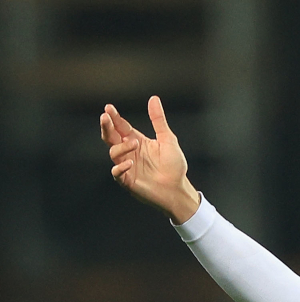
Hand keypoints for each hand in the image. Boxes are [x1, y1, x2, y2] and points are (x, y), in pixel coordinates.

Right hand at [100, 96, 200, 223]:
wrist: (178, 189)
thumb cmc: (174, 166)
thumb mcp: (168, 140)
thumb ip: (158, 120)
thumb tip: (154, 98)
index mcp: (136, 141)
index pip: (121, 127)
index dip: (114, 118)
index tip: (109, 108)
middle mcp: (129, 152)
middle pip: (111, 137)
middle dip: (106, 127)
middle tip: (105, 117)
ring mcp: (127, 166)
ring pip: (113, 153)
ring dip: (121, 147)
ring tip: (134, 143)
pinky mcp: (128, 180)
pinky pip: (117, 173)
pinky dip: (120, 168)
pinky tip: (128, 163)